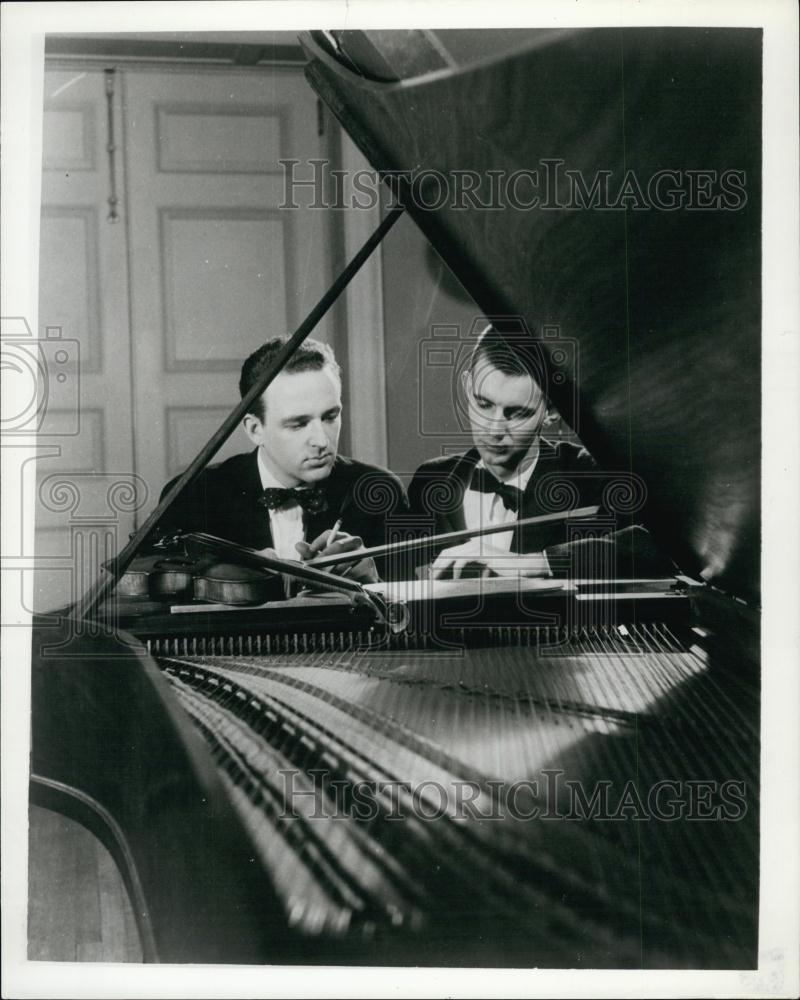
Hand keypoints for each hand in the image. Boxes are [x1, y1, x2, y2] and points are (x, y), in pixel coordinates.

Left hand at [295, 529, 378, 584]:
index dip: (318, 542)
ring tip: (325, 576)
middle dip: (326, 556)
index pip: (330, 534)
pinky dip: (345, 576)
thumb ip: (311, 553)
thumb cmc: (341, 566)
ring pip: (346, 559)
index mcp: (342, 537)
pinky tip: (339, 581)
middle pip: (339, 544)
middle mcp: (353, 541)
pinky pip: (355, 569)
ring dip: (334, 569)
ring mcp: (362, 551)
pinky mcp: (368, 563)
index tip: (310, 552)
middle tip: (317, 565)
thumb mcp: (325, 559)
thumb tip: (298, 545)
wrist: (361, 579)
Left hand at [431, 540, 551, 580]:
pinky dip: (457, 570)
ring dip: (443, 568)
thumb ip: (474, 568)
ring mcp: (479, 548)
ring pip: (453, 555)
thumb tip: (458, 577)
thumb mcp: (486, 568)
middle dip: (438, 564)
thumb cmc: (506, 569)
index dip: (440, 561)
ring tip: (439, 578)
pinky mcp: (483, 555)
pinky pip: (464, 561)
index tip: (434, 572)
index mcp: (474, 547)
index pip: (451, 551)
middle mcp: (474, 545)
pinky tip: (456, 579)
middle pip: (448, 552)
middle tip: (432, 576)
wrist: (521, 567)